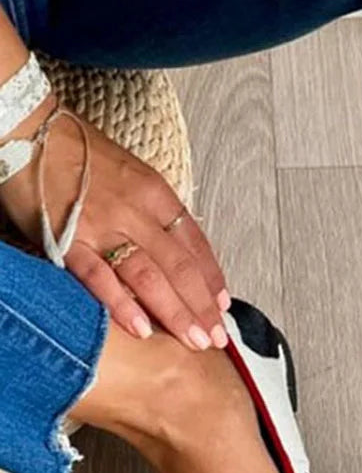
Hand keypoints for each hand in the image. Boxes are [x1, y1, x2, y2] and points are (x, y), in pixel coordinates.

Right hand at [0, 100, 229, 348]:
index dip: (212, 278)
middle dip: (202, 305)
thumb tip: (178, 250)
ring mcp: (102, 228)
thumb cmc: (80, 154)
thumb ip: (153, 213)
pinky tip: (143, 330)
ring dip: (175, 312)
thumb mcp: (130, 174)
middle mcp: (136, 212)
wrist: (28, 131)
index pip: (195, 242)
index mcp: (155, 193)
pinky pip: (100, 278)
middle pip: (180, 266)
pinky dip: (122, 305)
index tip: (224, 306)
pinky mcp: (68, 241)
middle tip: (217, 337)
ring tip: (195, 341)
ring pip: (150, 277)